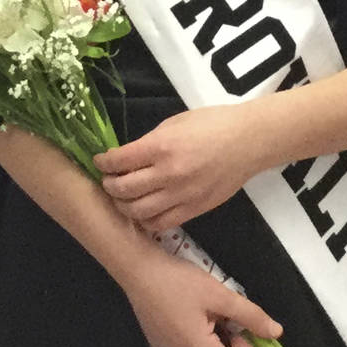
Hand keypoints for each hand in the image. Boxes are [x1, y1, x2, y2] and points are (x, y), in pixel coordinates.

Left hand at [96, 103, 266, 232]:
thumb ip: (149, 142)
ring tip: (121, 197)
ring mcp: (181, 196)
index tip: (100, 161)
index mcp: (160, 147)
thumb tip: (128, 157)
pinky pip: (161, 223)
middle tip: (108, 180)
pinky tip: (143, 211)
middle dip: (109, 185)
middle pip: (123, 190)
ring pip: (138, 212)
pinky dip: (146, 220)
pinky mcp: (194, 210)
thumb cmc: (211, 124)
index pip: (119, 161)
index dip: (103, 162)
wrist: (247, 142)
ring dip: (123, 206)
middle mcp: (168, 174)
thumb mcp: (173, 123)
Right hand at [116, 239, 282, 346]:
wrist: (136, 267)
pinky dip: (199, 339)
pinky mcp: (159, 343)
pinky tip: (195, 315)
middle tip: (232, 323)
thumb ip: (250, 315)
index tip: (248, 335)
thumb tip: (275, 331)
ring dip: (216, 343)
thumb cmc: (176, 280)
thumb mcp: (218, 294)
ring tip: (213, 315)